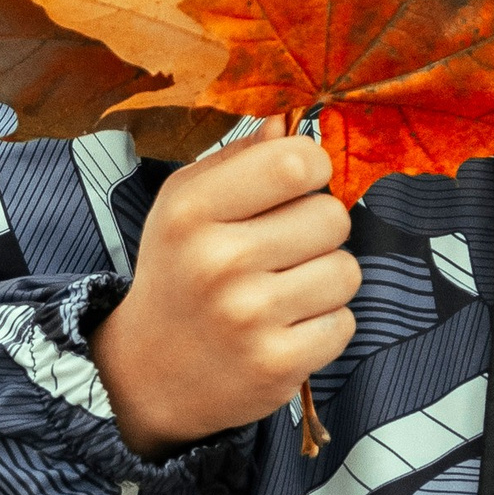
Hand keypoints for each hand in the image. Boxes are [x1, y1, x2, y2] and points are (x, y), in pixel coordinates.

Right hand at [90, 134, 358, 458]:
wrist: (147, 373)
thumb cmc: (180, 272)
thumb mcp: (186, 204)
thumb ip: (241, 158)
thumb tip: (289, 121)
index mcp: (192, 210)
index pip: (296, 162)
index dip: (313, 168)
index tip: (298, 185)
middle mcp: (218, 261)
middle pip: (332, 216)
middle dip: (318, 230)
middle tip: (282, 250)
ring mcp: (249, 316)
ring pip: (346, 271)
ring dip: (325, 279)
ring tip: (283, 291)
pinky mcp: (276, 364)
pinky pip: (344, 322)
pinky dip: (324, 325)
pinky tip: (285, 328)